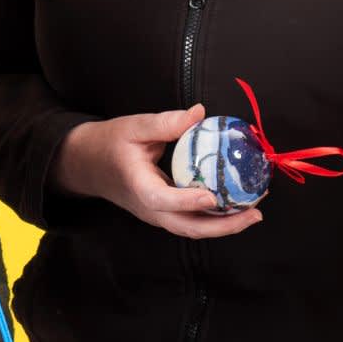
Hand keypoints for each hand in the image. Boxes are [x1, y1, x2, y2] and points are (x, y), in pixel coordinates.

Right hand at [53, 105, 263, 238]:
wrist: (88, 164)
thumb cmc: (109, 144)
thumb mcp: (133, 127)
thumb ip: (165, 122)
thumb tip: (200, 113)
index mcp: (138, 187)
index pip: (163, 200)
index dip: (188, 200)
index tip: (213, 195)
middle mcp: (149, 209)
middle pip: (187, 227)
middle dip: (223, 226)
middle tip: (254, 213)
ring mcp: (157, 215)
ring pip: (193, 228)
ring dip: (224, 225)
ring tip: (253, 212)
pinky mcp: (165, 213)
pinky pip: (192, 221)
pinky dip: (216, 218)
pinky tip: (237, 206)